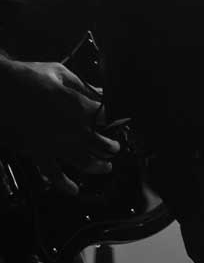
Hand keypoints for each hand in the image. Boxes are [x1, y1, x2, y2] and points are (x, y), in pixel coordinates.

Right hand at [0, 59, 119, 194]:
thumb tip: (100, 92)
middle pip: (100, 144)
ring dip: (97, 166)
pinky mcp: (35, 151)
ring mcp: (52, 143)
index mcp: (78, 106)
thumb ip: (83, 86)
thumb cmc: (25, 78)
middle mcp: (69, 128)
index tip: (120, 120)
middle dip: (110, 147)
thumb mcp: (60, 74)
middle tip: (114, 148)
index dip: (116, 119)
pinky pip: (52, 173)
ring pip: (82, 161)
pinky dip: (63, 183)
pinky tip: (72, 189)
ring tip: (105, 167)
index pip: (107, 117)